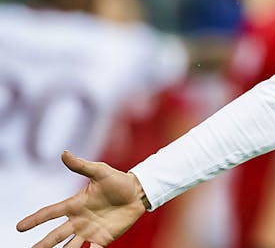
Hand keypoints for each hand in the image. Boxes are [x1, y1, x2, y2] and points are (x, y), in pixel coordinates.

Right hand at [16, 151, 147, 247]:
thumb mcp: (100, 171)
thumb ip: (81, 166)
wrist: (139, 193)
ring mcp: (89, 231)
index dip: (35, 219)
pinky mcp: (102, 238)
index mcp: (75, 204)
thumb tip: (64, 153)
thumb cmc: (118, 180)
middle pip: (56, 235)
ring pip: (69, 246)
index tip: (19, 227)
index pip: (51, 212)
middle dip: (43, 244)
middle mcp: (78, 220)